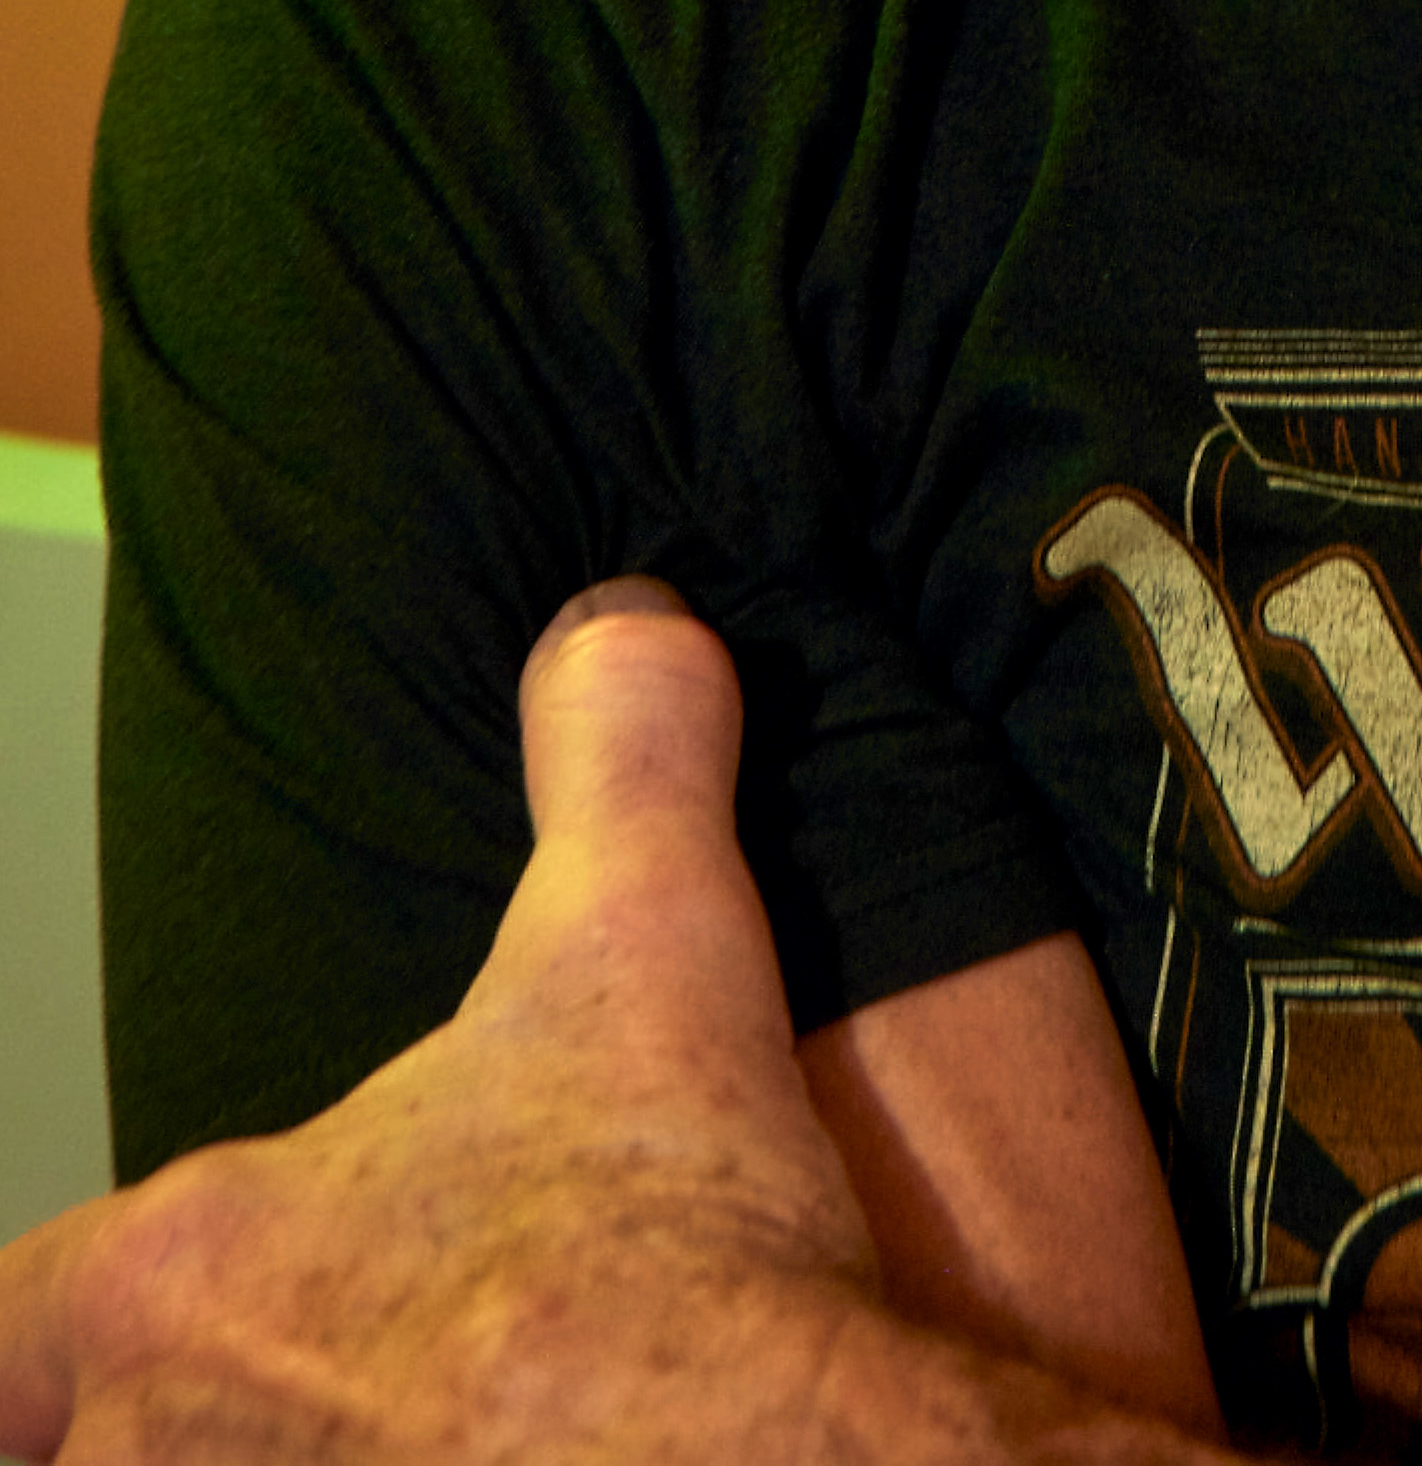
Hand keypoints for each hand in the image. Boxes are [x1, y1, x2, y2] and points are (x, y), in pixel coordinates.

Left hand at [0, 583, 1205, 1461]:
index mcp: (194, 1269)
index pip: (6, 1325)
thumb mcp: (656, 934)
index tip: (39, 1368)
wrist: (765, 1455)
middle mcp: (166, 1446)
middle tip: (314, 1400)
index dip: (22, 1347)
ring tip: (413, 1448)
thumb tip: (618, 621)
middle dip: (197, 1424)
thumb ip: (622, 761)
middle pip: (99, 1456)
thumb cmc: (669, 1243)